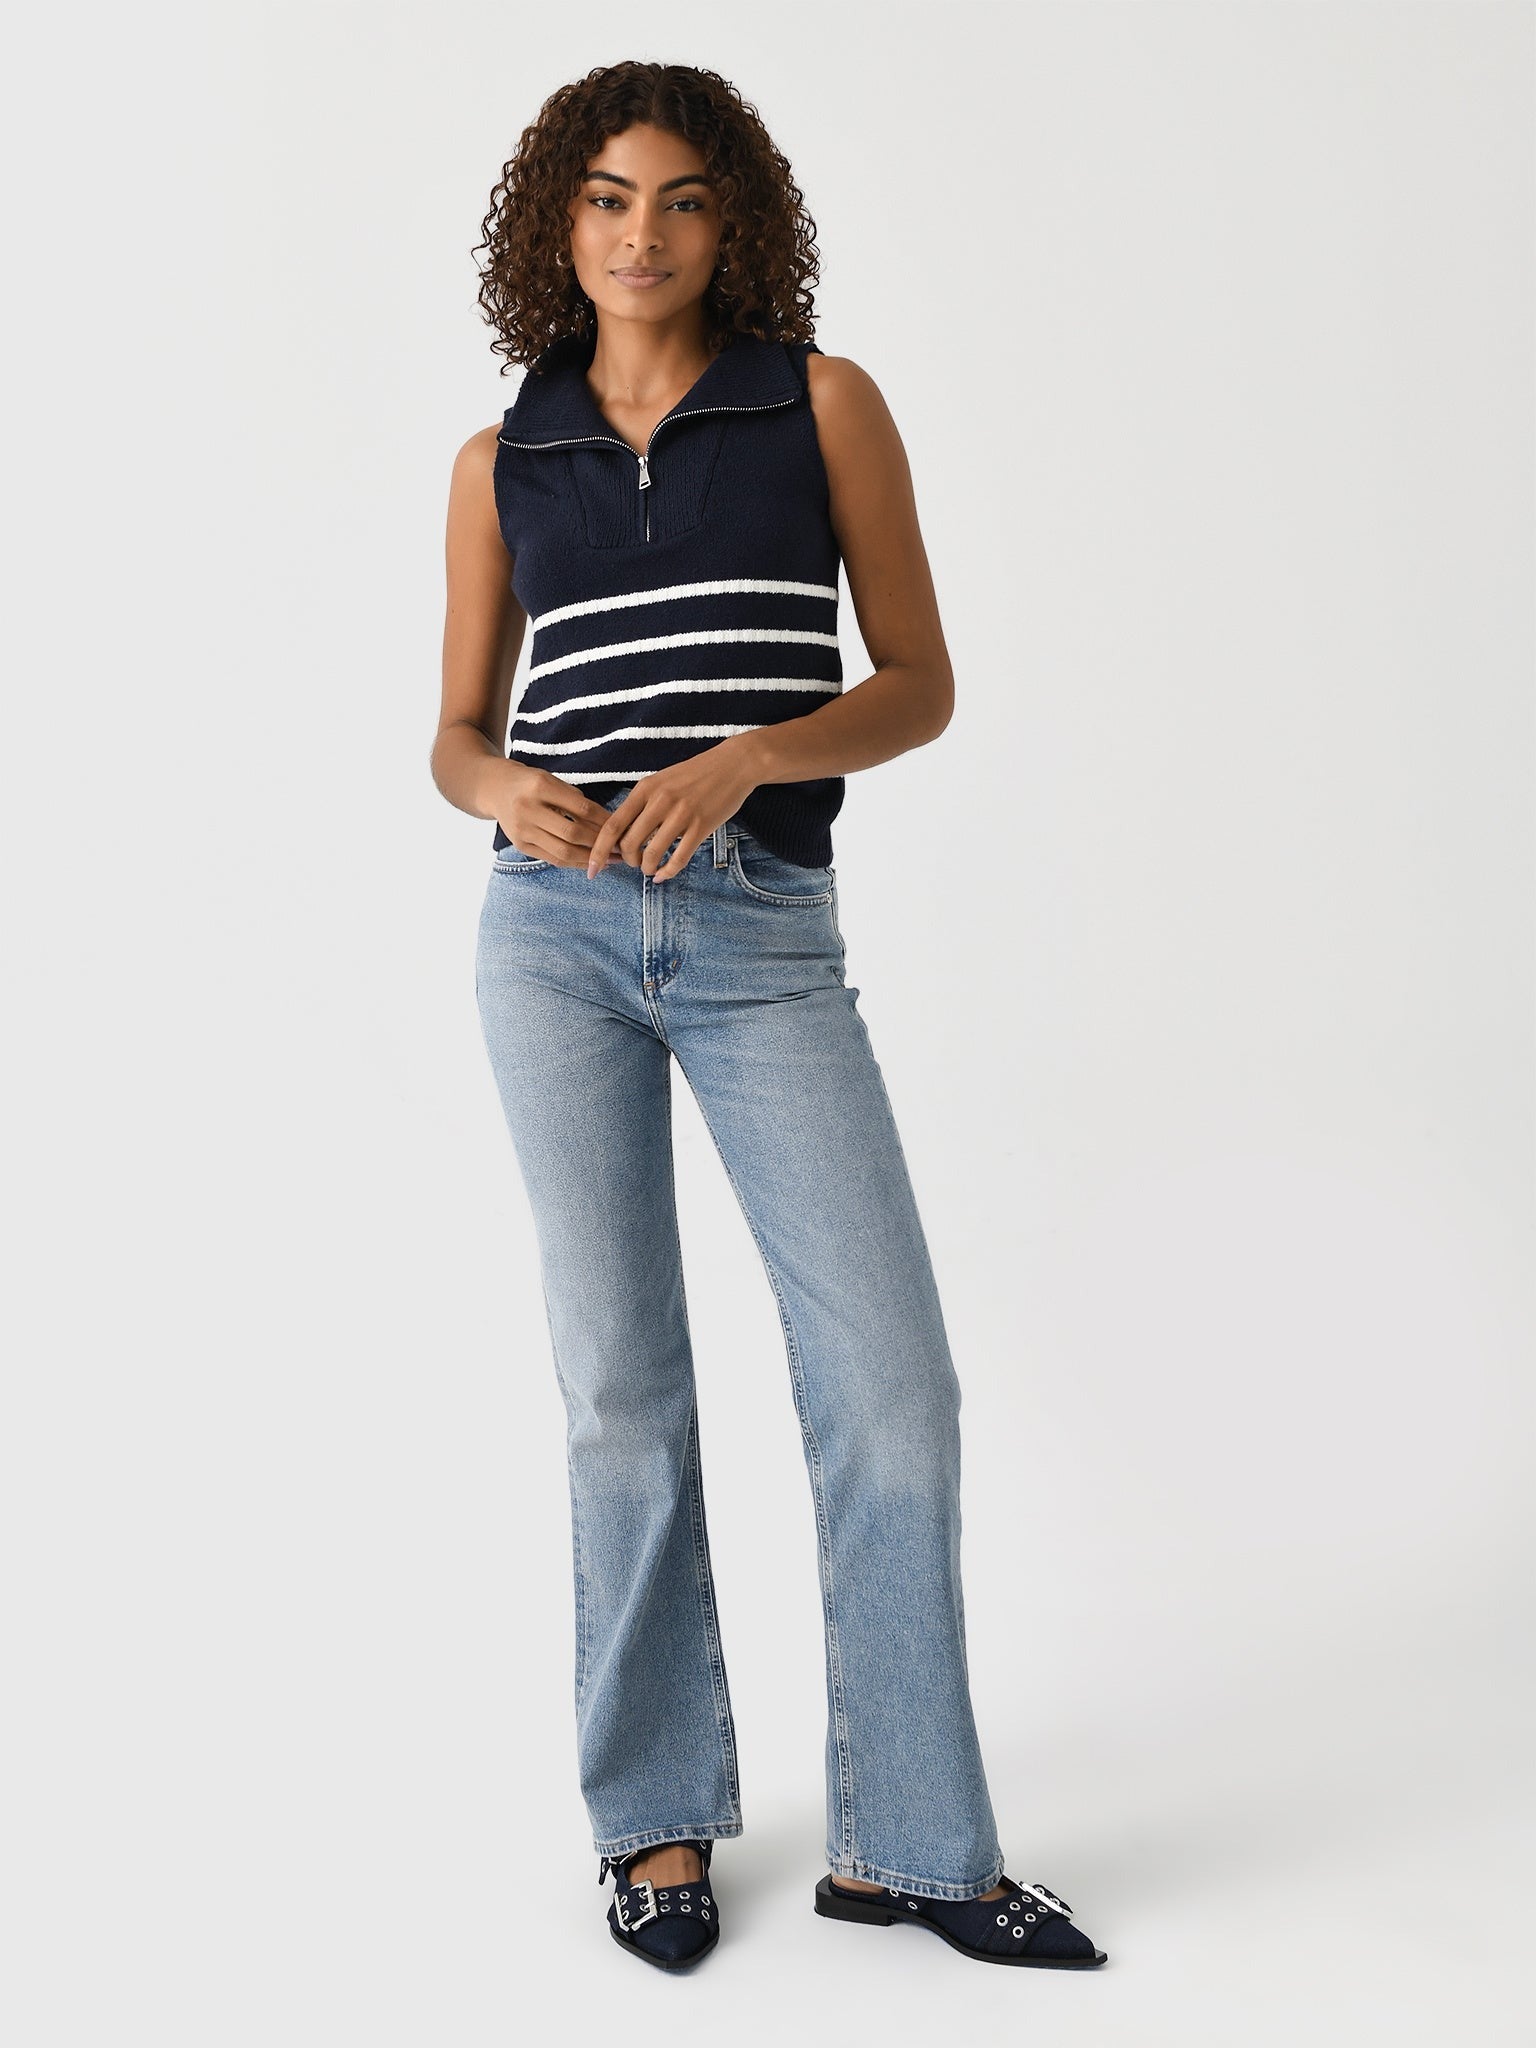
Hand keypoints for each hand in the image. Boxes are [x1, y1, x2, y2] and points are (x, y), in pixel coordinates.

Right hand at [493, 765, 628, 868]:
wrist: (493, 788)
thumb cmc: (529, 782)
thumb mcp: (551, 779)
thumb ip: (574, 799)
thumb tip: (606, 822)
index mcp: (540, 786)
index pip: (581, 808)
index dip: (604, 820)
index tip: (621, 827)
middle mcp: (528, 809)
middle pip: (573, 833)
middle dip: (600, 843)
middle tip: (621, 848)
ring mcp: (522, 830)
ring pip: (563, 851)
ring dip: (590, 858)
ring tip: (611, 860)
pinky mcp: (520, 845)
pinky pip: (552, 859)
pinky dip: (574, 863)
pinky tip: (590, 862)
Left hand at [585, 743, 759, 881]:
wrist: (733, 764)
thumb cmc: (695, 774)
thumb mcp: (661, 781)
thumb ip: (642, 803)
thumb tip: (622, 833)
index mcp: (645, 789)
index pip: (612, 826)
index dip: (598, 850)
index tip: (591, 868)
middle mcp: (660, 801)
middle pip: (629, 843)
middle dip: (627, 861)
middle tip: (634, 864)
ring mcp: (682, 814)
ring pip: (653, 854)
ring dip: (647, 868)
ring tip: (650, 870)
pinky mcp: (702, 825)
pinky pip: (679, 858)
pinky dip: (668, 872)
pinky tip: (664, 875)